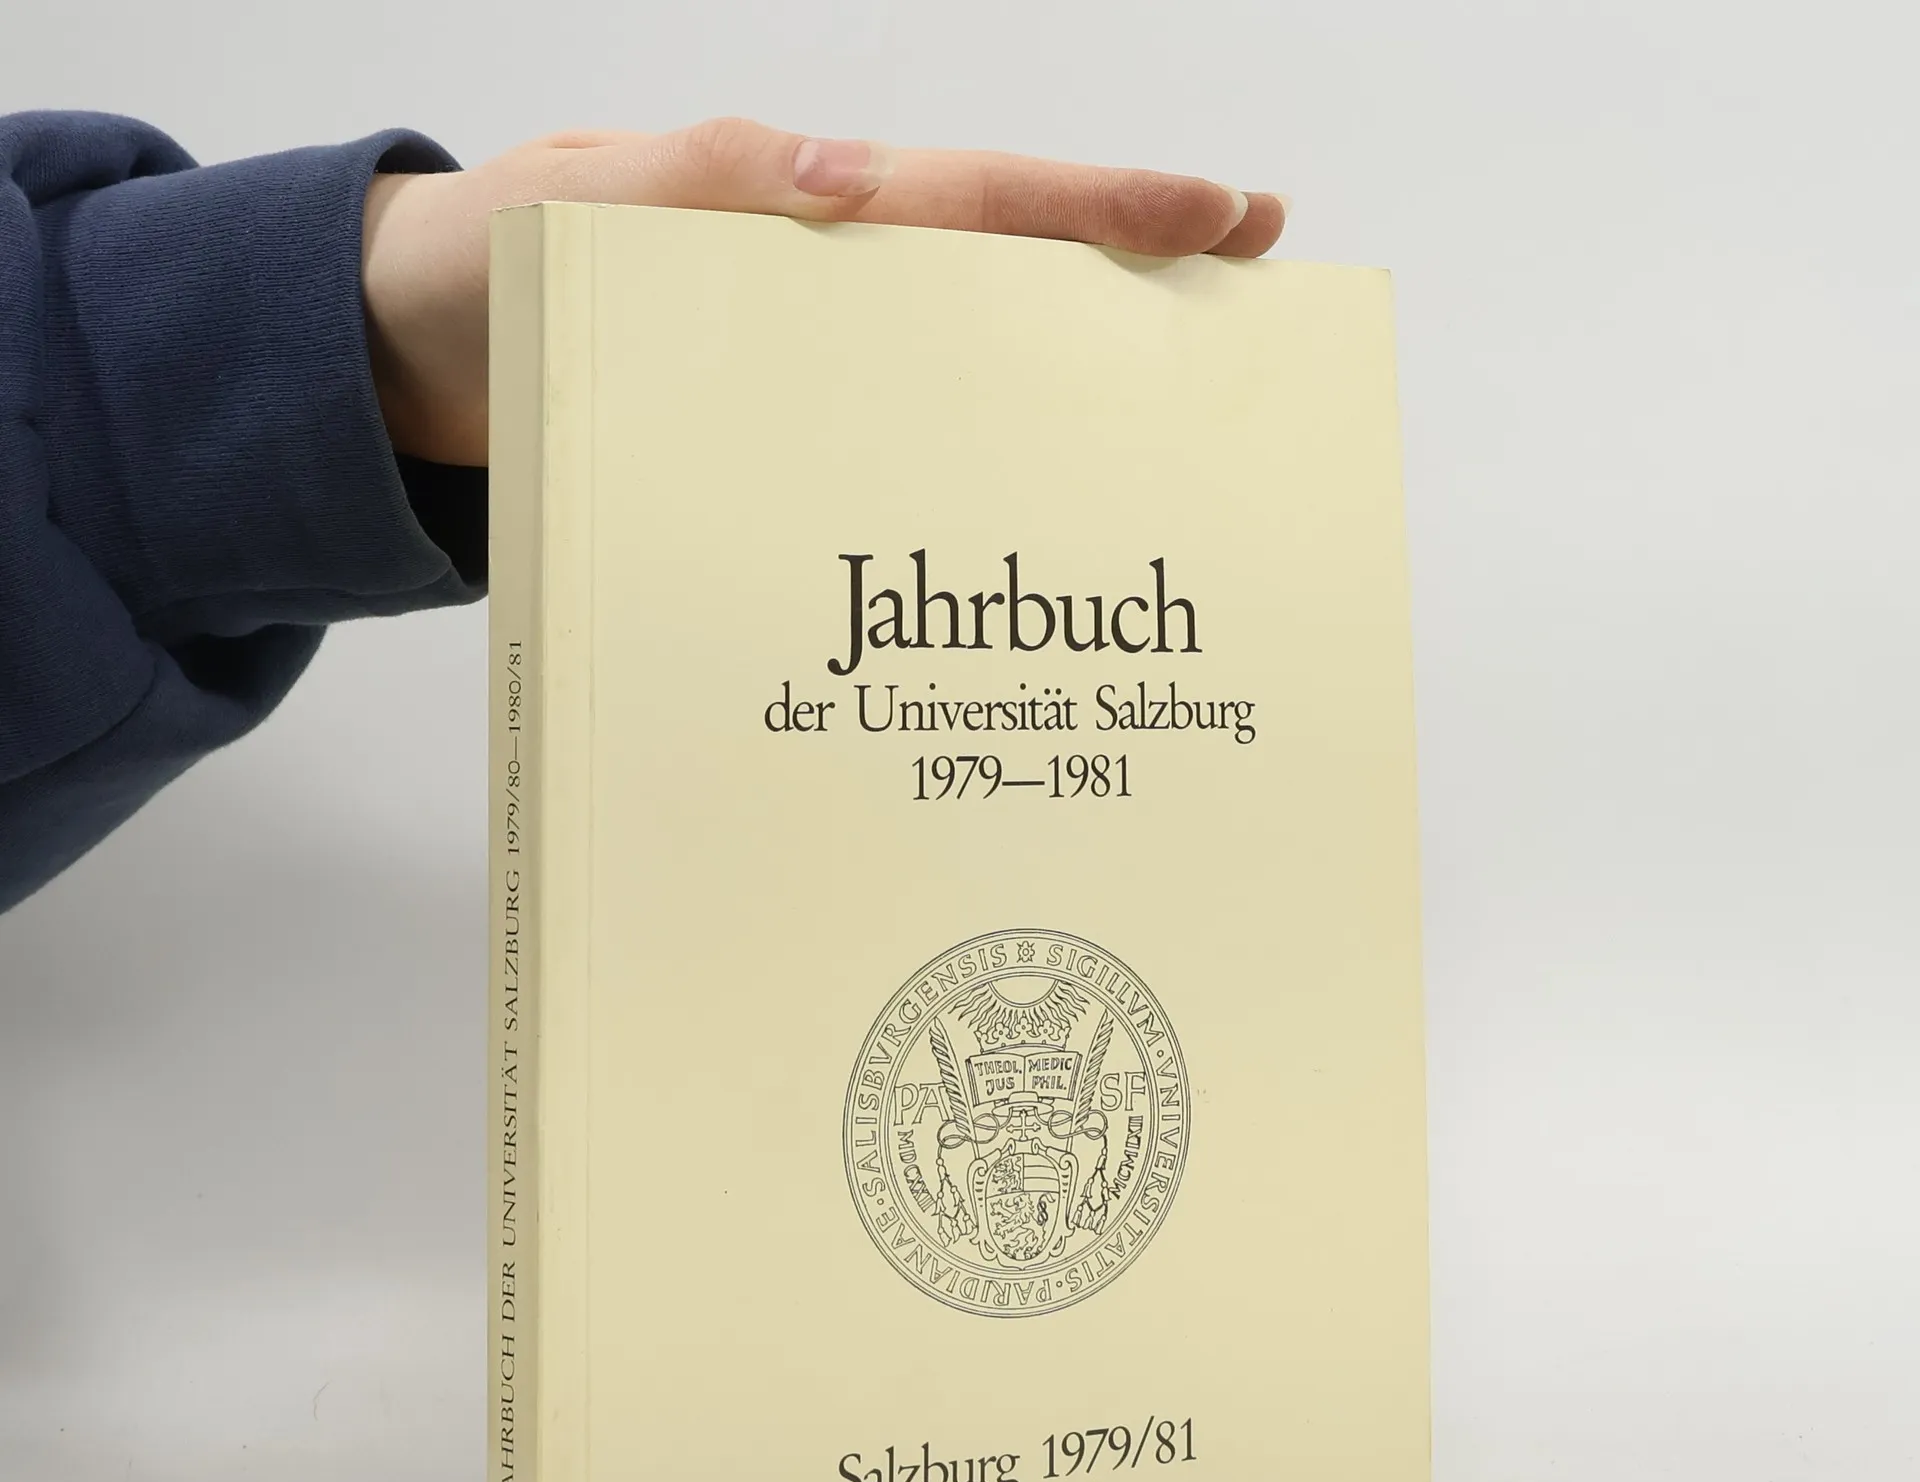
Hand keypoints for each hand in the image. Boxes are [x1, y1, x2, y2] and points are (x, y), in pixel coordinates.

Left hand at [361, 119, 1286, 466]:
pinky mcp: (771, 453)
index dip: (1102, 214)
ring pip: (960, 379)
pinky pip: (879, 463)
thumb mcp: (577, 202)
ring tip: (1162, 444)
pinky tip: (998, 539)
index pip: (979, 203)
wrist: (410, 373)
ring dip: (1061, 402)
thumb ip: (697, 179)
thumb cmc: (487, 270)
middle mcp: (824, 293)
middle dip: (1127, 294)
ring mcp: (804, 378)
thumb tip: (843, 178)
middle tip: (1246, 312)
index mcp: (800, 212)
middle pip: (1005, 287)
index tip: (1221, 219)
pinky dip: (950, 489)